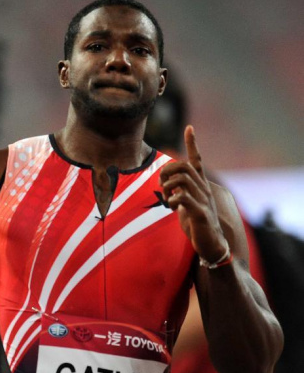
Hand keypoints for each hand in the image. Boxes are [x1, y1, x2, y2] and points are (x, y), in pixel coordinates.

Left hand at [159, 125, 227, 261]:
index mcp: (200, 186)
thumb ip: (180, 194)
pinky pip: (182, 198)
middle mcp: (204, 189)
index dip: (193, 144)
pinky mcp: (200, 212)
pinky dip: (172, 201)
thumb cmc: (198, 225)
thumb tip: (167, 187)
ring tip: (166, 200)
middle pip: (183, 167)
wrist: (212, 245)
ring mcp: (204, 200)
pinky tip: (173, 209)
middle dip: (166, 173)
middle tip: (161, 187)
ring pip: (181, 180)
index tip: (189, 127)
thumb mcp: (186, 206)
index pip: (197, 160)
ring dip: (167, 188)